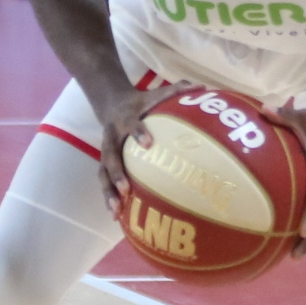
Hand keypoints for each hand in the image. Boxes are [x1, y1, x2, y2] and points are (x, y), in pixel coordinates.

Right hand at [94, 81, 191, 215]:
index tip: (148, 143)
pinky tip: (117, 217)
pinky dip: (110, 199)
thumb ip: (177, 90)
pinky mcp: (105, 164)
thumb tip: (203, 88)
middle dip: (116, 174)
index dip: (138, 132)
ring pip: (103, 174)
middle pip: (109, 156)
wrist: (111, 103)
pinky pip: (105, 183)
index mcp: (125, 119)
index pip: (131, 124)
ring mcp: (106, 152)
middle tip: (126, 189)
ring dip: (108, 193)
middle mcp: (112, 137)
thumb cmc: (141, 102)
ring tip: (116, 211)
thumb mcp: (156, 93)